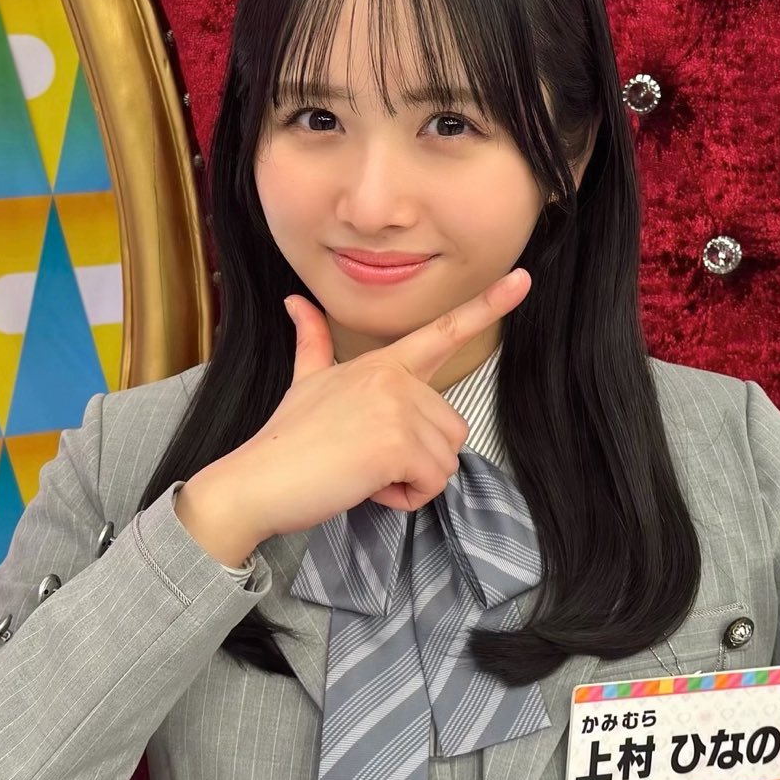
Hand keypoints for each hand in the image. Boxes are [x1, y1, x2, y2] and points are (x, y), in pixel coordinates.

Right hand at [177, 269, 531, 563]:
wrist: (256, 480)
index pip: (443, 331)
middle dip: (417, 459)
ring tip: (364, 472)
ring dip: (412, 481)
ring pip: (446, 460)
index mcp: (381, 363)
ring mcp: (397, 408)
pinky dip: (404, 499)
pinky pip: (431, 484)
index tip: (522, 279)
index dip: (487, 306)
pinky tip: (366, 487)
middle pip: (451, 429)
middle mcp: (394, 378)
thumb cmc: (286, 441)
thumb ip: (312, 341)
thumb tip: (295, 301)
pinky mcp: (397, 444)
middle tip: (365, 460)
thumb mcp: (305, 382)